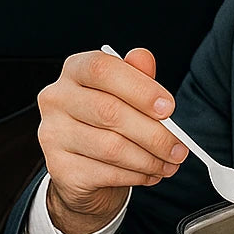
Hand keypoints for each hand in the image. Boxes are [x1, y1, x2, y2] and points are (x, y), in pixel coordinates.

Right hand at [36, 47, 188, 233]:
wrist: (83, 169)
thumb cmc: (107, 124)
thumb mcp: (126, 94)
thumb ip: (137, 76)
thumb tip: (144, 58)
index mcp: (75, 71)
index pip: (102, 69)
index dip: (140, 88)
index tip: (169, 108)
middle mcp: (57, 99)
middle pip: (110, 112)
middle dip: (154, 134)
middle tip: (179, 147)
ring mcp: (53, 134)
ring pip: (111, 147)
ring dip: (149, 159)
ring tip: (168, 163)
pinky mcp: (59, 167)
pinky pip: (106, 173)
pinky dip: (136, 175)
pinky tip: (149, 174)